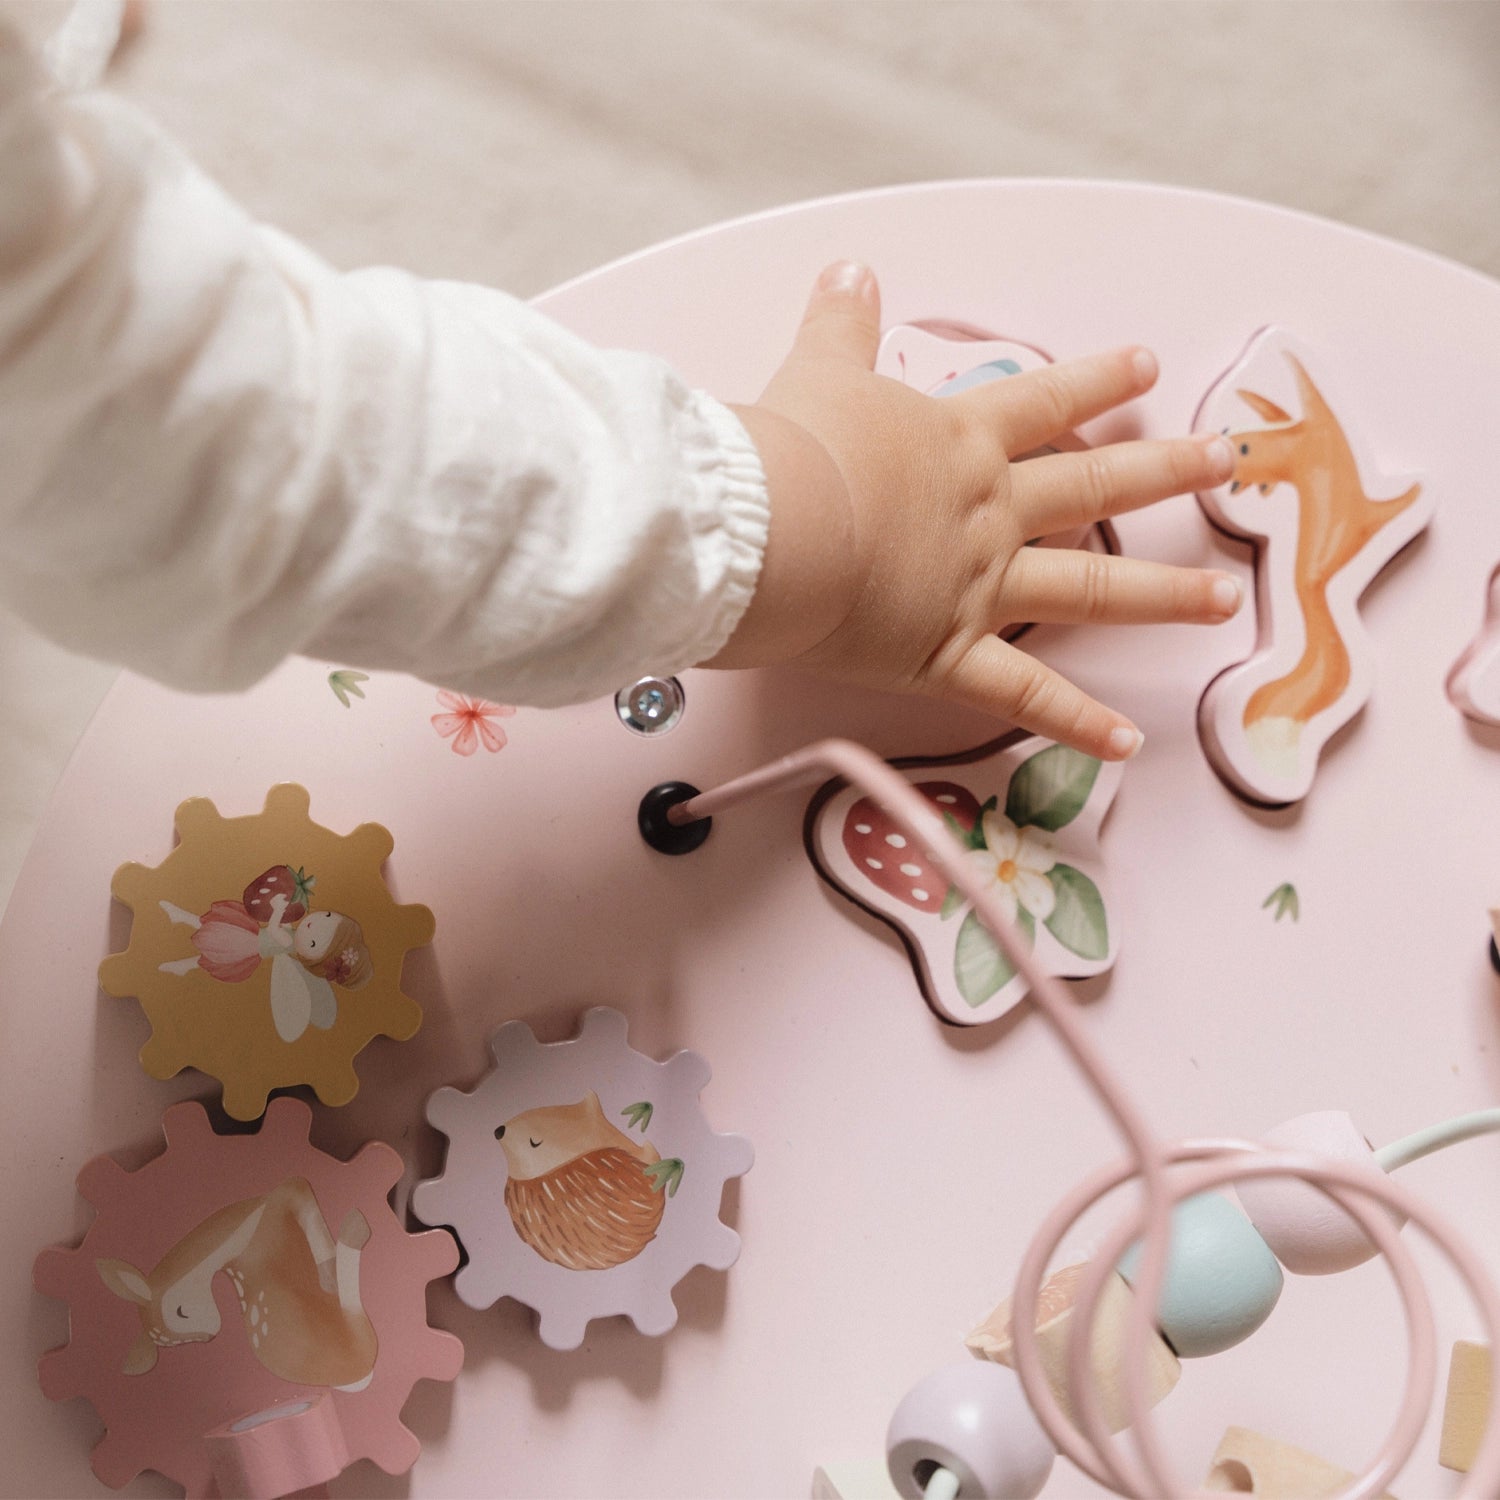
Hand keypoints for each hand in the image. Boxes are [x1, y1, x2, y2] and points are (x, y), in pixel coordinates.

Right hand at [714, 261, 1240, 759]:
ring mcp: (979, 586)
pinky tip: (1125, 742)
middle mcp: (989, 512)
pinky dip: (1072, 723)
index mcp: (959, 444)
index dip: (1096, 381)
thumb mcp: (816, 373)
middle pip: (1094, 487)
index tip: (1146, 366)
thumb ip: (840, 324)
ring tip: (1222, 600)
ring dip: (1161, 596)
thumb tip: (849, 270)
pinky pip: (1022, 694)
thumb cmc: (791, 452)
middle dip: (1165, 472)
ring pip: (1089, 590)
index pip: (1043, 402)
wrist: (774, 529)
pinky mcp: (947, 655)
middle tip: (1224, 459)